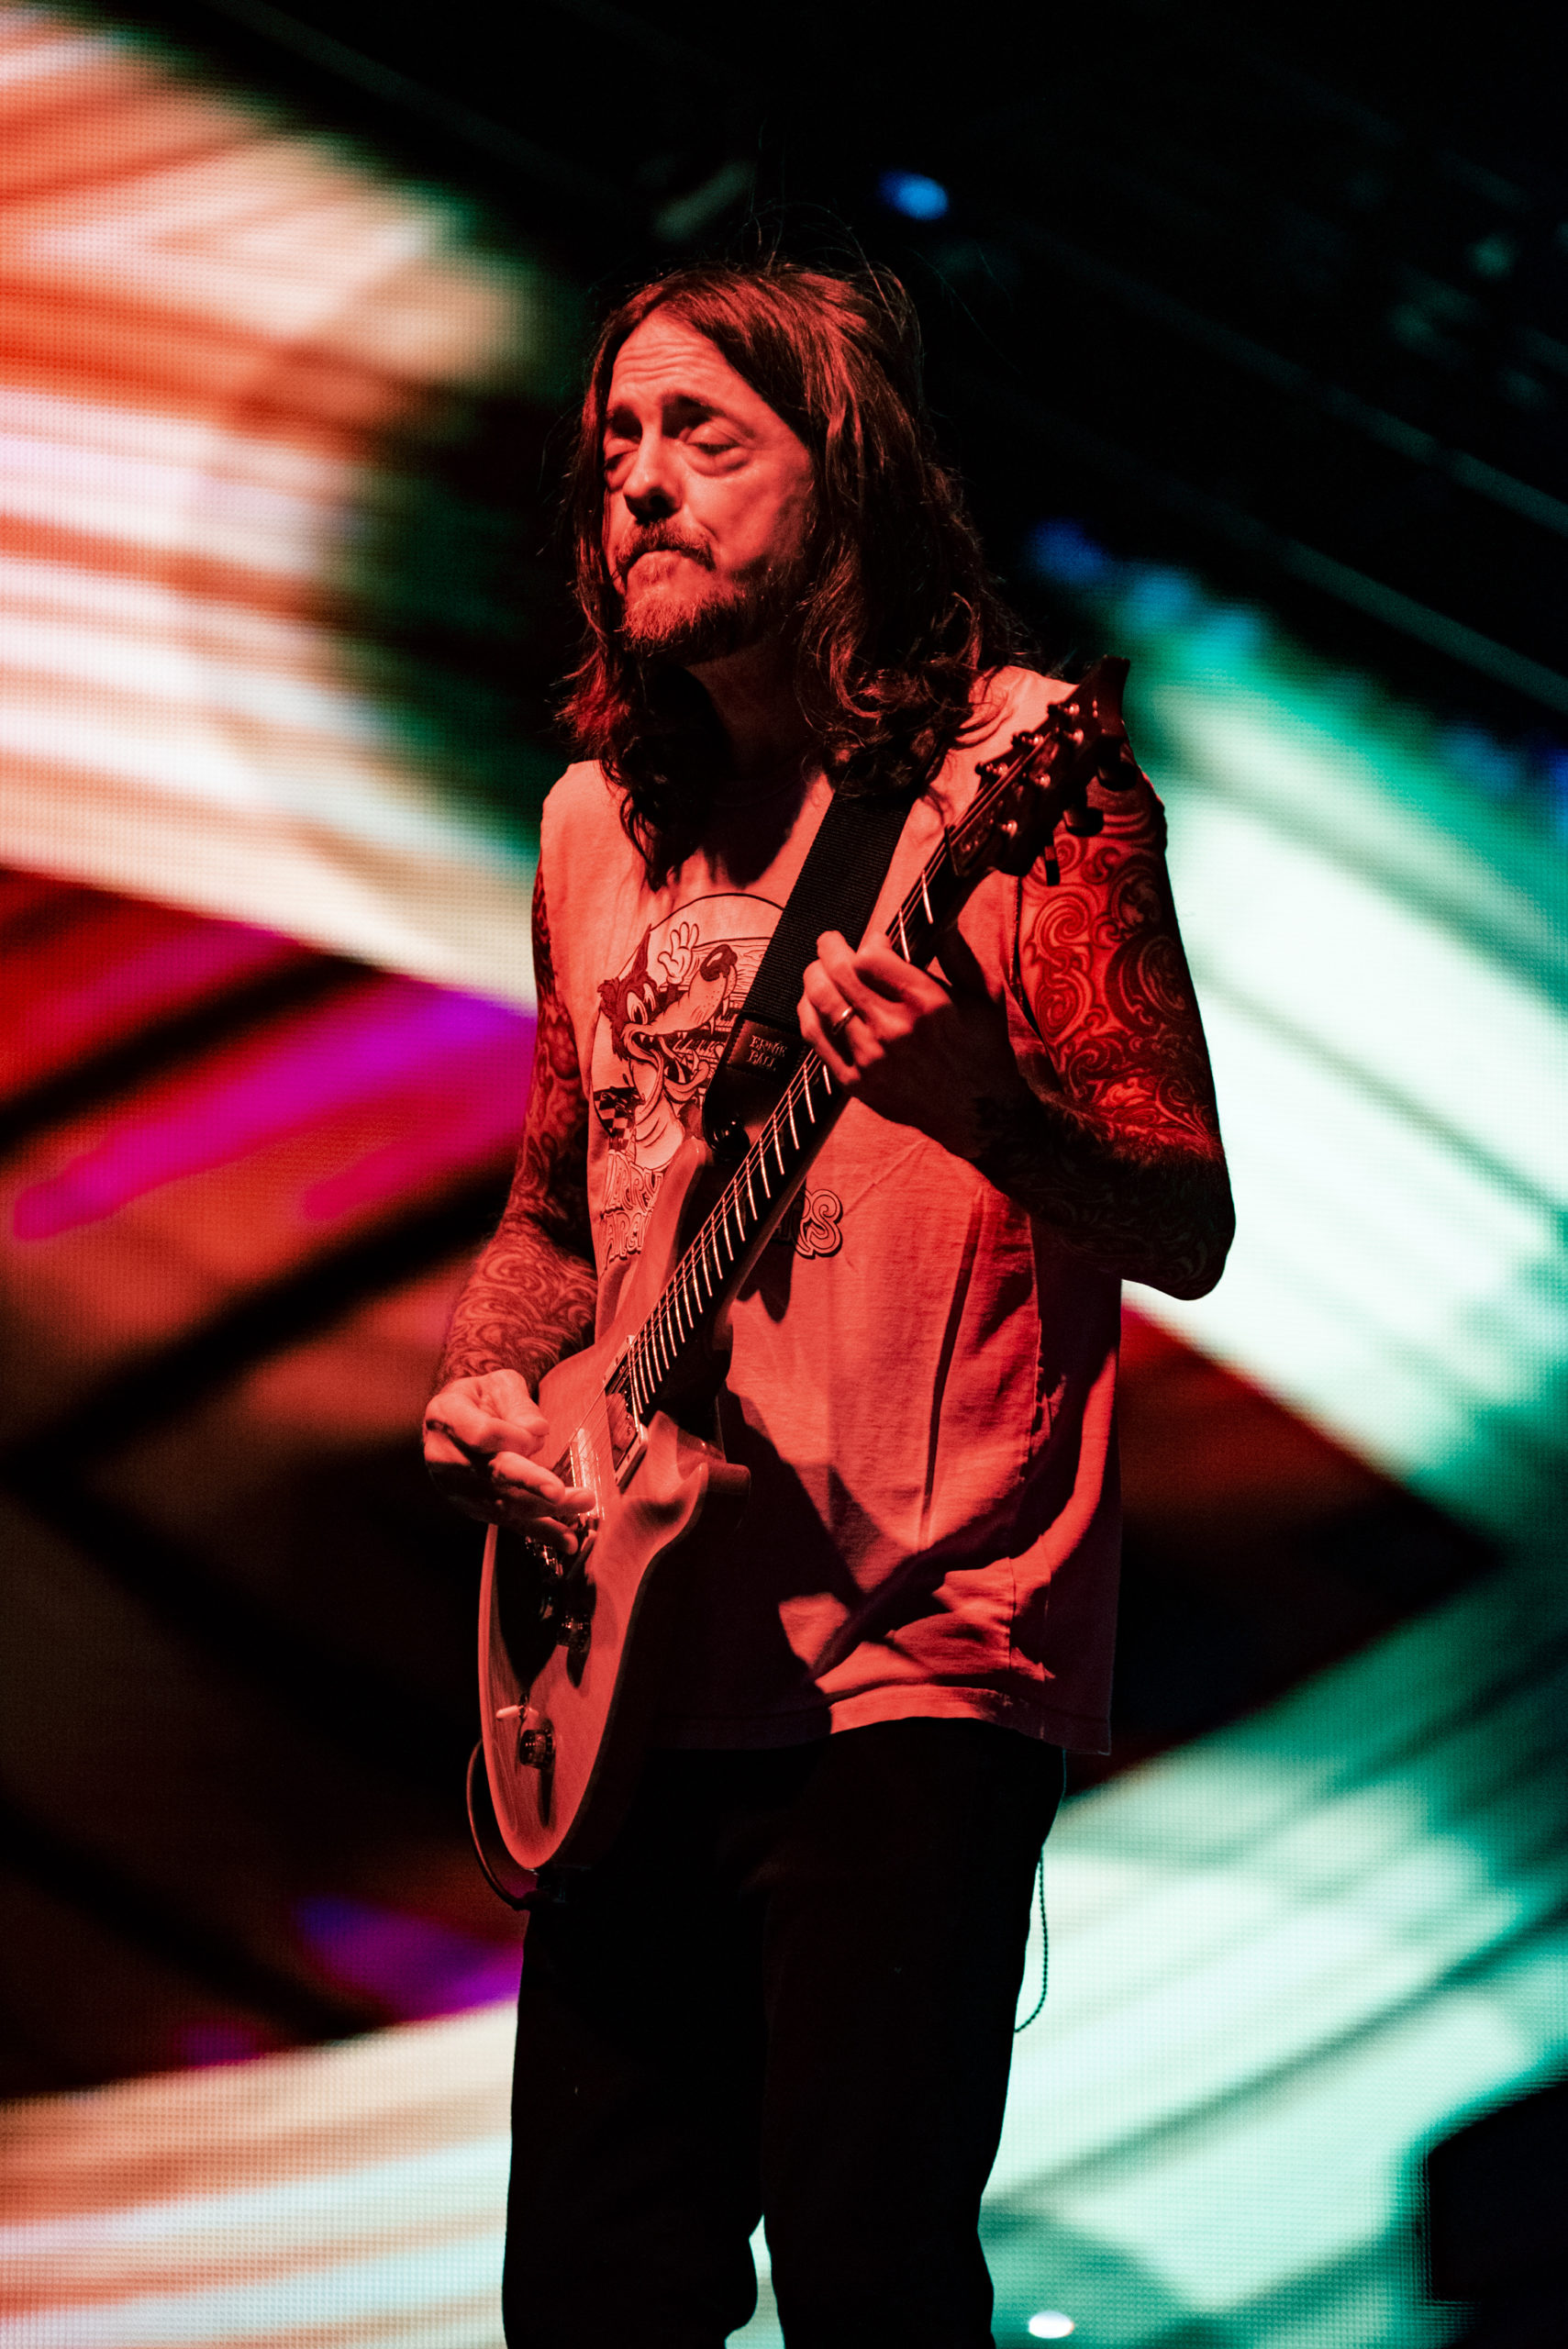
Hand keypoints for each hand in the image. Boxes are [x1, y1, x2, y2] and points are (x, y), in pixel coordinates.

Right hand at [422, 1369, 592, 1555]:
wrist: (457, 1421)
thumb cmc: (480, 1398)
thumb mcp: (498, 1384)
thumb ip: (517, 1403)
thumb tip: (537, 1431)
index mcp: (446, 1416)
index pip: (479, 1434)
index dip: (509, 1436)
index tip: (535, 1434)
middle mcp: (445, 1456)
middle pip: (491, 1474)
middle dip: (528, 1483)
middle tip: (558, 1491)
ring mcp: (458, 1488)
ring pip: (503, 1502)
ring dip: (545, 1508)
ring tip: (581, 1503)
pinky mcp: (476, 1508)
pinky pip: (510, 1522)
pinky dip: (541, 1532)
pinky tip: (567, 1539)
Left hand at [798, 927, 1031, 1160]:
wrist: (980, 1115)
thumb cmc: (984, 1053)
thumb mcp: (986, 998)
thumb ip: (960, 956)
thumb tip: (941, 921)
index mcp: (927, 1003)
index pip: (871, 957)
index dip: (868, 941)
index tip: (875, 940)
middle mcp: (895, 1029)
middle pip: (840, 974)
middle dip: (830, 949)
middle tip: (829, 942)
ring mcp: (872, 1057)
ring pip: (822, 1002)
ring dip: (813, 977)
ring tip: (816, 969)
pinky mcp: (857, 1082)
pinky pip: (817, 1039)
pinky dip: (808, 1013)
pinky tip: (811, 1003)